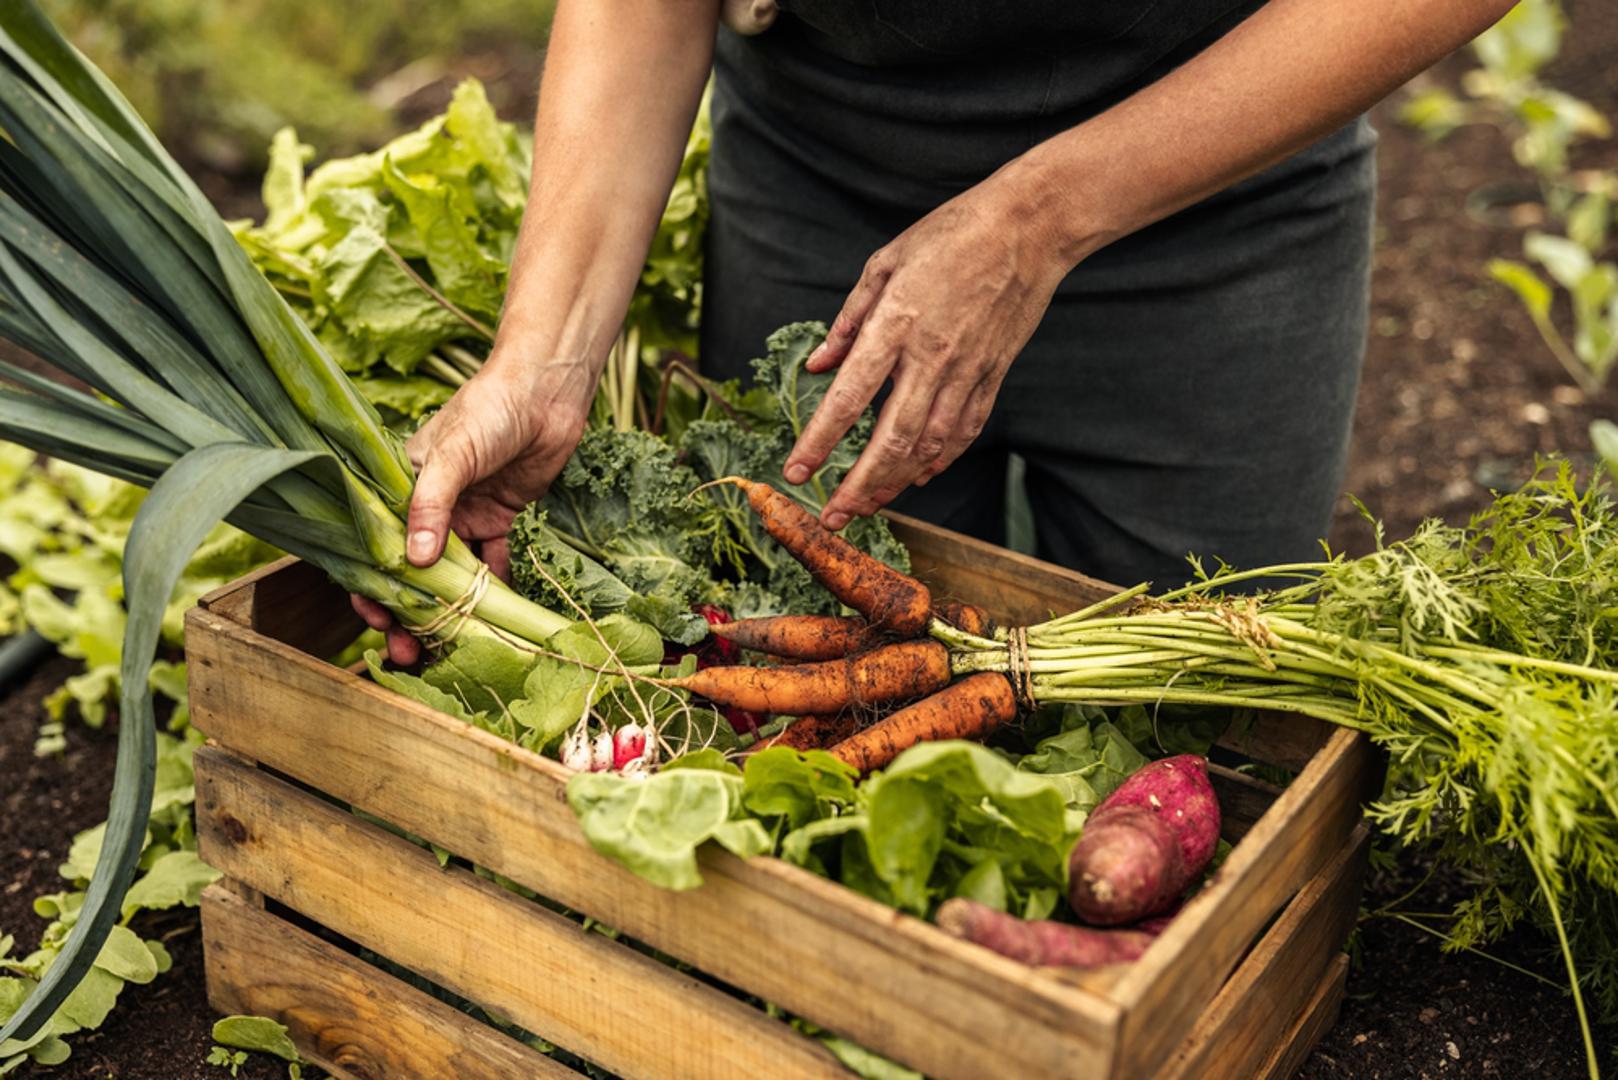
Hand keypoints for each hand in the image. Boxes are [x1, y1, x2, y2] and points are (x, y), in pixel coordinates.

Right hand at [351, 354, 597, 663]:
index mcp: (398, 485)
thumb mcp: (452, 453)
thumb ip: (431, 504)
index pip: (374, 545)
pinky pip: (492, 564)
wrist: (547, 391)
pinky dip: (494, 590)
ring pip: (450, 575)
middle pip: (410, 571)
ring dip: (449, 612)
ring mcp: (463, 515)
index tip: (377, 622)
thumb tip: (413, 562)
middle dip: (408, 614)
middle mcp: (427, 506)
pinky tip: (496, 619)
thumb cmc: (490, 408)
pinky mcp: (499, 520)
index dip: (371, 586)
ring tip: (448, 650)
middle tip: (410, 654)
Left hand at [781, 175, 1072, 529]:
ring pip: (929, 446)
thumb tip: (818, 365)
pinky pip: (964, 431)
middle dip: (858, 486)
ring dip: (895, 482)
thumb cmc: (951, 234)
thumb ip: (849, 320)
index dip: (819, 442)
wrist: (1029, 227)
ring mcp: (967, 371)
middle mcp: (931, 357)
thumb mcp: (885, 263)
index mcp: (895, 325)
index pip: (848, 398)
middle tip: (833, 517)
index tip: (795, 472)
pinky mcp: (993, 374)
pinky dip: (940, 460)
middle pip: (890, 440)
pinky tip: (919, 476)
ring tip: (868, 505)